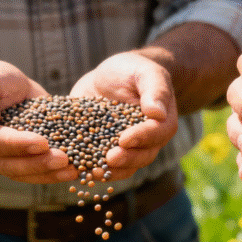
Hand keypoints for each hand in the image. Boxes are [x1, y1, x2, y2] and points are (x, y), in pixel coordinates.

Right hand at [0, 60, 76, 183]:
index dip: (18, 144)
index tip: (43, 142)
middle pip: (8, 165)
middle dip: (38, 163)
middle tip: (64, 159)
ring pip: (21, 174)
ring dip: (48, 174)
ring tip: (72, 170)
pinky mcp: (13, 163)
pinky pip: (31, 174)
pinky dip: (51, 174)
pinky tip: (72, 171)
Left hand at [70, 51, 178, 180]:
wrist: (111, 76)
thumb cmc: (133, 70)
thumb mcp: (145, 72)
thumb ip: (155, 89)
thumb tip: (157, 112)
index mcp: (162, 122)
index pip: (156, 133)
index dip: (141, 138)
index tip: (124, 139)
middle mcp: (148, 140)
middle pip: (143, 155)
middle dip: (126, 159)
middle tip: (109, 158)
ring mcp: (128, 149)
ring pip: (125, 166)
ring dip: (110, 171)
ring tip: (92, 171)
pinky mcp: (106, 150)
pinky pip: (103, 165)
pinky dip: (92, 169)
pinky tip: (79, 169)